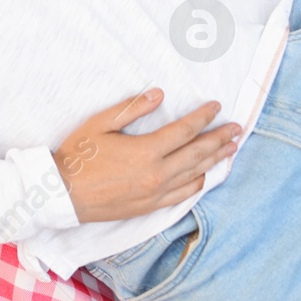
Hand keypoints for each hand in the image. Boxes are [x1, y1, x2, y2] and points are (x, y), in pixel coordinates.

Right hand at [54, 89, 239, 223]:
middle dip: (220, 138)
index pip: (185, 130)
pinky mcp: (151, 205)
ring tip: (231, 149)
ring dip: (216, 159)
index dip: (203, 117)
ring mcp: (156, 192)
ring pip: (196, 174)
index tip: (216, 106)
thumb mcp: (99, 124)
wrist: (63, 193)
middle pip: (198, 153)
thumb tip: (159, 95)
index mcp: (146, 151)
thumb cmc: (78, 156)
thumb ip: (132, 108)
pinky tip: (206, 175)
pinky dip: (200, 182)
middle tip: (238, 128)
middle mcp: (157, 174)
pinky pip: (185, 193)